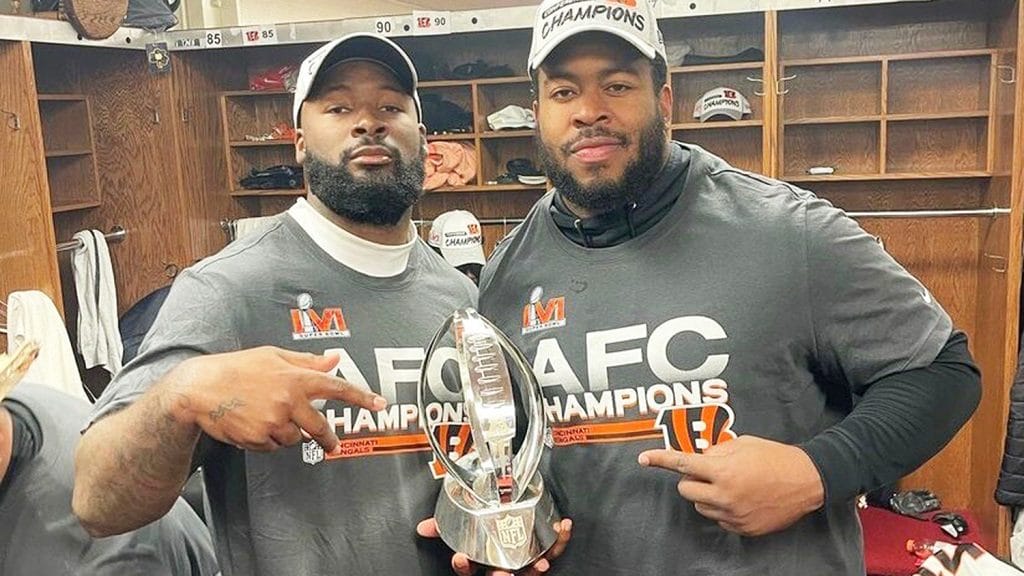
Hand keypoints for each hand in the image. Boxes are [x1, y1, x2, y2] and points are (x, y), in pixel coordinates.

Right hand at [165, 346, 385, 451]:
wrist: (200, 389)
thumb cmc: (237, 368)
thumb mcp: (273, 356)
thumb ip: (307, 362)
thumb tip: (334, 359)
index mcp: (296, 378)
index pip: (337, 388)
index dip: (361, 396)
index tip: (380, 404)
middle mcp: (288, 402)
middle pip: (319, 427)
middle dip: (327, 439)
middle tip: (332, 444)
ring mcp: (273, 422)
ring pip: (293, 439)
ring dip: (287, 433)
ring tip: (266, 417)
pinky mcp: (258, 438)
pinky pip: (273, 446)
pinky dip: (268, 440)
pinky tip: (253, 424)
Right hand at [416, 517, 571, 575]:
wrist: (514, 536)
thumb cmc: (490, 536)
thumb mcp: (465, 532)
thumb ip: (444, 529)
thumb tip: (422, 528)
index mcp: (484, 561)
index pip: (469, 570)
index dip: (463, 566)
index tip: (460, 556)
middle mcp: (504, 566)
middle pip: (500, 575)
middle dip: (501, 575)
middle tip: (503, 572)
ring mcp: (523, 564)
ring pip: (530, 571)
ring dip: (536, 567)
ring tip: (540, 563)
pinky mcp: (542, 556)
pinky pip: (553, 551)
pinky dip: (560, 539)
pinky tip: (562, 525)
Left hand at [638, 435, 823, 536]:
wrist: (807, 480)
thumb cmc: (775, 457)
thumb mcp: (742, 444)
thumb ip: (716, 451)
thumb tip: (699, 458)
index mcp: (723, 470)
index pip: (682, 464)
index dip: (660, 460)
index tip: (644, 459)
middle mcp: (725, 495)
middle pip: (686, 490)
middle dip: (692, 480)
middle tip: (709, 471)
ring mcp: (733, 514)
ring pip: (701, 505)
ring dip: (707, 494)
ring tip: (730, 484)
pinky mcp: (743, 528)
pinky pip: (719, 519)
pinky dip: (722, 508)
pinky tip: (741, 497)